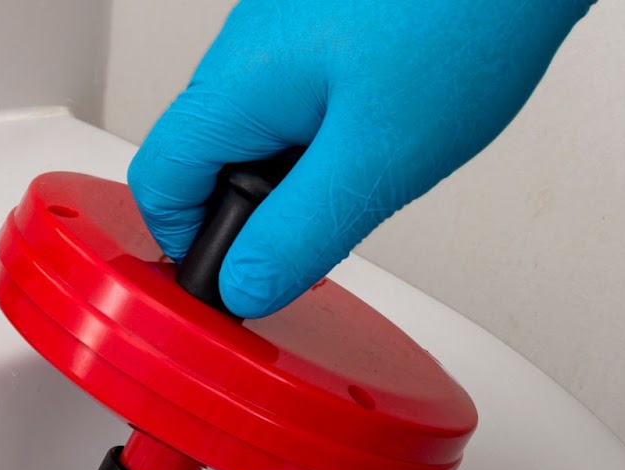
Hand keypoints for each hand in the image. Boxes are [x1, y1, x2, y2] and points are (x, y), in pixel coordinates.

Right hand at [128, 0, 595, 316]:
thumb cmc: (466, 20)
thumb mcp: (376, 162)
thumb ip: (298, 235)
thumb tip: (245, 287)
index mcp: (235, 83)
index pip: (158, 184)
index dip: (188, 246)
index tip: (238, 279)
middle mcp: (243, 45)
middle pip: (204, 158)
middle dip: (255, 212)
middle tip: (323, 233)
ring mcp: (282, 25)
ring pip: (256, 128)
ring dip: (297, 172)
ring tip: (371, 171)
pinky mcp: (325, 18)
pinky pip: (299, 94)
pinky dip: (330, 130)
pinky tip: (389, 128)